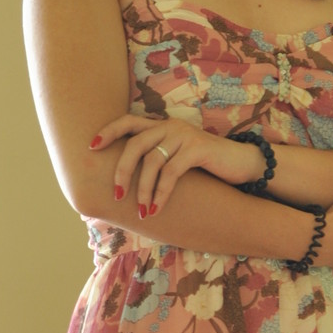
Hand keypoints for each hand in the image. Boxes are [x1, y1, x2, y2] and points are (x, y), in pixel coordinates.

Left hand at [90, 114, 260, 214]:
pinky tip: (156, 209)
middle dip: (122, 171)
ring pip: (152, 162)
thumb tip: (124, 179)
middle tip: (116, 194)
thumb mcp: (176, 157)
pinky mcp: (198, 149)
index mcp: (162, 125)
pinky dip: (161, 193)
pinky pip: (171, 172)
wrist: (240, 163)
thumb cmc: (205, 165)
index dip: (109, 131)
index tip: (91, 147)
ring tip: (142, 210)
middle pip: (135, 144)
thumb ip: (155, 159)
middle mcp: (170, 126)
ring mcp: (184, 136)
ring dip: (143, 189)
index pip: (128, 121)